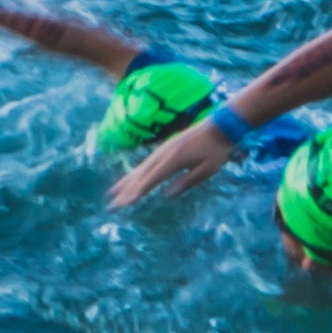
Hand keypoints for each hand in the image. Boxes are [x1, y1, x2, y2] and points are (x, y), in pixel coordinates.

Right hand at [103, 115, 237, 208]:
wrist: (219, 126)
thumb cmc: (216, 150)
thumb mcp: (207, 169)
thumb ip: (186, 182)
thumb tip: (166, 195)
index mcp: (173, 160)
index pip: (151, 180)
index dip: (136, 193)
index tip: (123, 204)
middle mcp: (163, 154)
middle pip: (141, 176)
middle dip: (125, 192)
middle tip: (112, 206)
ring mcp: (163, 150)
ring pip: (140, 169)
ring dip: (125, 182)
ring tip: (112, 193)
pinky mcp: (165, 148)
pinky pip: (146, 164)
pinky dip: (135, 173)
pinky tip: (130, 179)